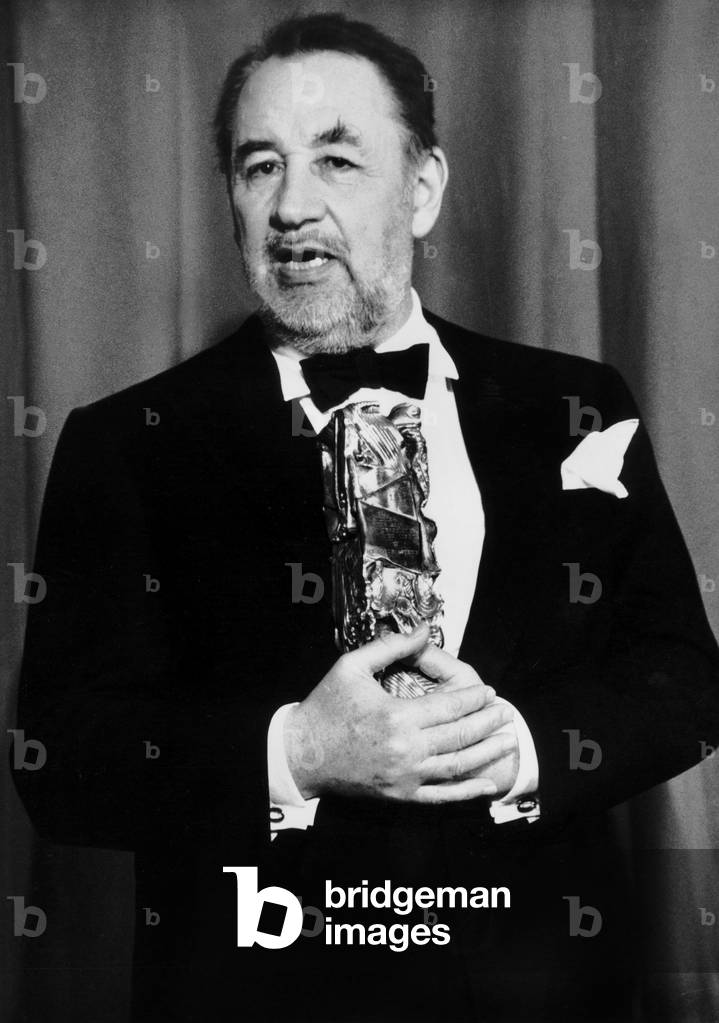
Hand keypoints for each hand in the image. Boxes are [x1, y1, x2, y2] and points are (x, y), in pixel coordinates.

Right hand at [284, 624, 517, 803]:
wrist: (302, 754)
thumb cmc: (326, 707)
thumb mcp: (352, 667)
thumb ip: (392, 647)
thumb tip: (424, 628)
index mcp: (397, 716)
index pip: (450, 706)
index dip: (475, 698)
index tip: (489, 691)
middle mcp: (406, 749)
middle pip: (460, 735)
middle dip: (487, 722)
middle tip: (505, 711)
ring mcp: (406, 776)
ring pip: (458, 765)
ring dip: (486, 752)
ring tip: (506, 739)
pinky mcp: (401, 795)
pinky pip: (442, 796)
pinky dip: (467, 791)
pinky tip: (487, 784)